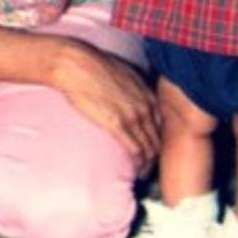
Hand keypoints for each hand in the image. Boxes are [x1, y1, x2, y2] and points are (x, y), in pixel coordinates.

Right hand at [50, 39, 160, 176]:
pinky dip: (138, 163)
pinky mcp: (117, 125)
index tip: (151, 147)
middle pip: (157, 137)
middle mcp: (145, 105)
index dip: (157, 138)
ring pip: (149, 147)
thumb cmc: (94, 66)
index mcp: (146, 93)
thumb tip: (130, 97)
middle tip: (149, 165)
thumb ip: (132, 88)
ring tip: (143, 173)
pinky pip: (135, 150)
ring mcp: (132, 116)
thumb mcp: (123, 73)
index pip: (160, 123)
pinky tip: (137, 170)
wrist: (77, 64)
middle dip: (155, 154)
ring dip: (148, 163)